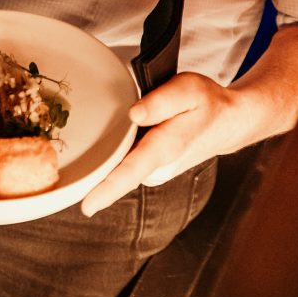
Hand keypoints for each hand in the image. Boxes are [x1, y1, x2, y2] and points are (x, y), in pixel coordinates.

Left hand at [80, 71, 243, 215]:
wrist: (230, 123)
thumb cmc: (208, 103)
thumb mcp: (188, 90)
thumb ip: (161, 101)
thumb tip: (134, 114)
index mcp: (166, 147)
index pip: (132, 170)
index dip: (109, 189)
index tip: (87, 206)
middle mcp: (159, 165)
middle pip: (119, 174)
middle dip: (92, 178)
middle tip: (67, 175)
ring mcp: (157, 169)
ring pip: (123, 167)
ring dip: (105, 161)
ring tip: (99, 142)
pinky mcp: (154, 167)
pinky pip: (129, 163)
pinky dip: (117, 156)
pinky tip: (116, 142)